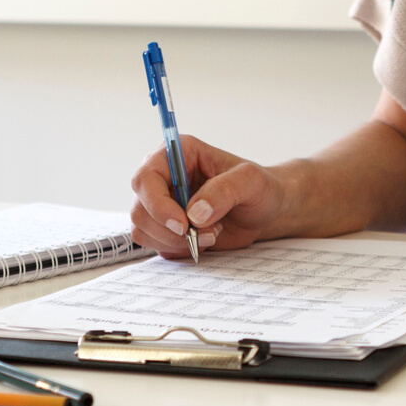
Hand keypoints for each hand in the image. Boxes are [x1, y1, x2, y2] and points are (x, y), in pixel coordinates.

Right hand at [127, 134, 286, 258]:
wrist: (265, 210)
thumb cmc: (259, 188)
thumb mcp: (250, 181)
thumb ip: (224, 191)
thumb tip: (194, 214)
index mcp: (177, 155)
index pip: (145, 178)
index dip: (157, 204)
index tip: (184, 224)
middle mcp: (162, 178)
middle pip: (140, 209)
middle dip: (171, 230)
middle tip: (208, 235)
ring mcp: (160, 205)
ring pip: (143, 230)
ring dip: (176, 242)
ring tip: (211, 235)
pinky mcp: (164, 228)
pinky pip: (156, 245)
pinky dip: (179, 250)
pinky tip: (203, 241)